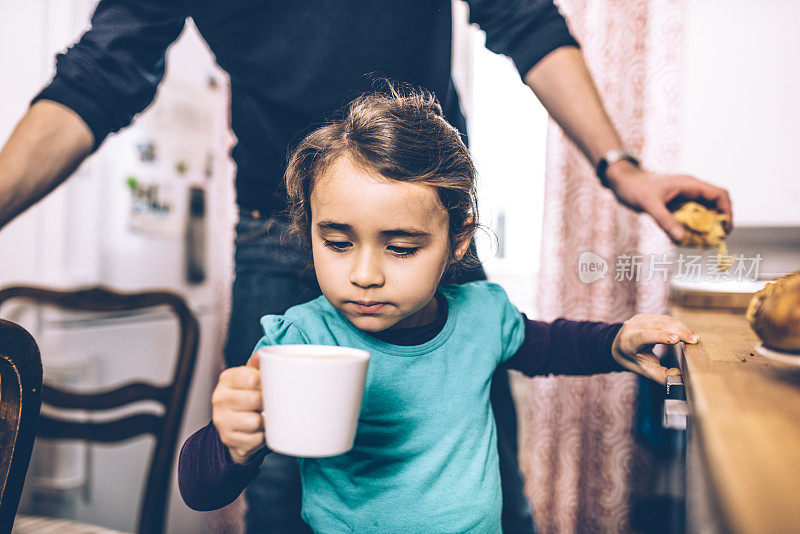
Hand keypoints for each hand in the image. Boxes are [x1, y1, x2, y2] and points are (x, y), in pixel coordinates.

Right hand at [212, 352, 265, 463]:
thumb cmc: (247, 396)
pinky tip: (258, 431)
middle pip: (255, 400)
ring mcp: (221, 420)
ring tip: (263, 417)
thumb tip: (262, 355)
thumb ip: (257, 365)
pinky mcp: (228, 439)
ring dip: (265, 422)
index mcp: (227, 379)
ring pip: (255, 421)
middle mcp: (220, 398)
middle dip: (268, 404)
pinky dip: (261, 437)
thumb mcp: (251, 377)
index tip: (272, 387)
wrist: (234, 425)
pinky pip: (255, 439)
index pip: (253, 378)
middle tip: (269, 404)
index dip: (268, 383)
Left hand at [605, 162, 732, 243]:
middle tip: (715, 240)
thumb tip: (682, 239)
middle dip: (718, 222)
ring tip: (702, 242)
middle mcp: (691, 189)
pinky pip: (692, 216)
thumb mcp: (649, 205)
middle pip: (716, 205)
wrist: (622, 181)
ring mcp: (685, 196)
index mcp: (690, 184)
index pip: (720, 194)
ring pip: (704, 212)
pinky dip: (692, 227)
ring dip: (706, 227)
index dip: (727, 211)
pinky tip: (686, 239)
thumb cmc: (635, 188)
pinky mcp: (677, 204)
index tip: (724, 229)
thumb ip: (665, 221)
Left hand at [611, 313, 697, 384]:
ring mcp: (640, 319)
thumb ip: (662, 375)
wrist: (619, 346)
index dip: (660, 336)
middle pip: (658, 326)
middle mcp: (633, 326)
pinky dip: (678, 325)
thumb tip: (680, 378)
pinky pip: (666, 318)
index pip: (644, 336)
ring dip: (681, 328)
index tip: (676, 340)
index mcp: (629, 341)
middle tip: (694, 341)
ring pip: (664, 320)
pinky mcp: (648, 316)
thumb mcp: (645, 370)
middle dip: (678, 332)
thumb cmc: (634, 359)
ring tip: (693, 339)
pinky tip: (686, 333)